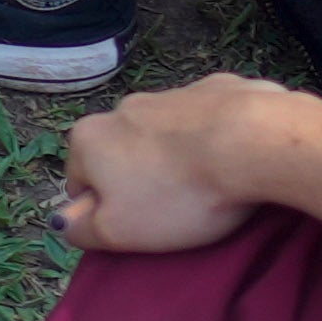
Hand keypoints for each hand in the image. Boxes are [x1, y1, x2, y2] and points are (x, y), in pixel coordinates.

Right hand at [54, 76, 307, 261]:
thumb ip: (82, 230)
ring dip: (179, 160)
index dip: (105, 211)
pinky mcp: (218, 88)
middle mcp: (124, 107)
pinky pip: (209, 121)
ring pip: (166, 136)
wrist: (255, 142)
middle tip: (175, 212)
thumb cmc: (182, 193)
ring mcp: (173, 93)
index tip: (138, 227)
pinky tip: (237, 162)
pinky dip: (217, 139)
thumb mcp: (120, 232)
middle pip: (123, 155)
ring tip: (211, 190)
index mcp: (90, 138)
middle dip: (142, 181)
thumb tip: (66, 223)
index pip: (79, 182)